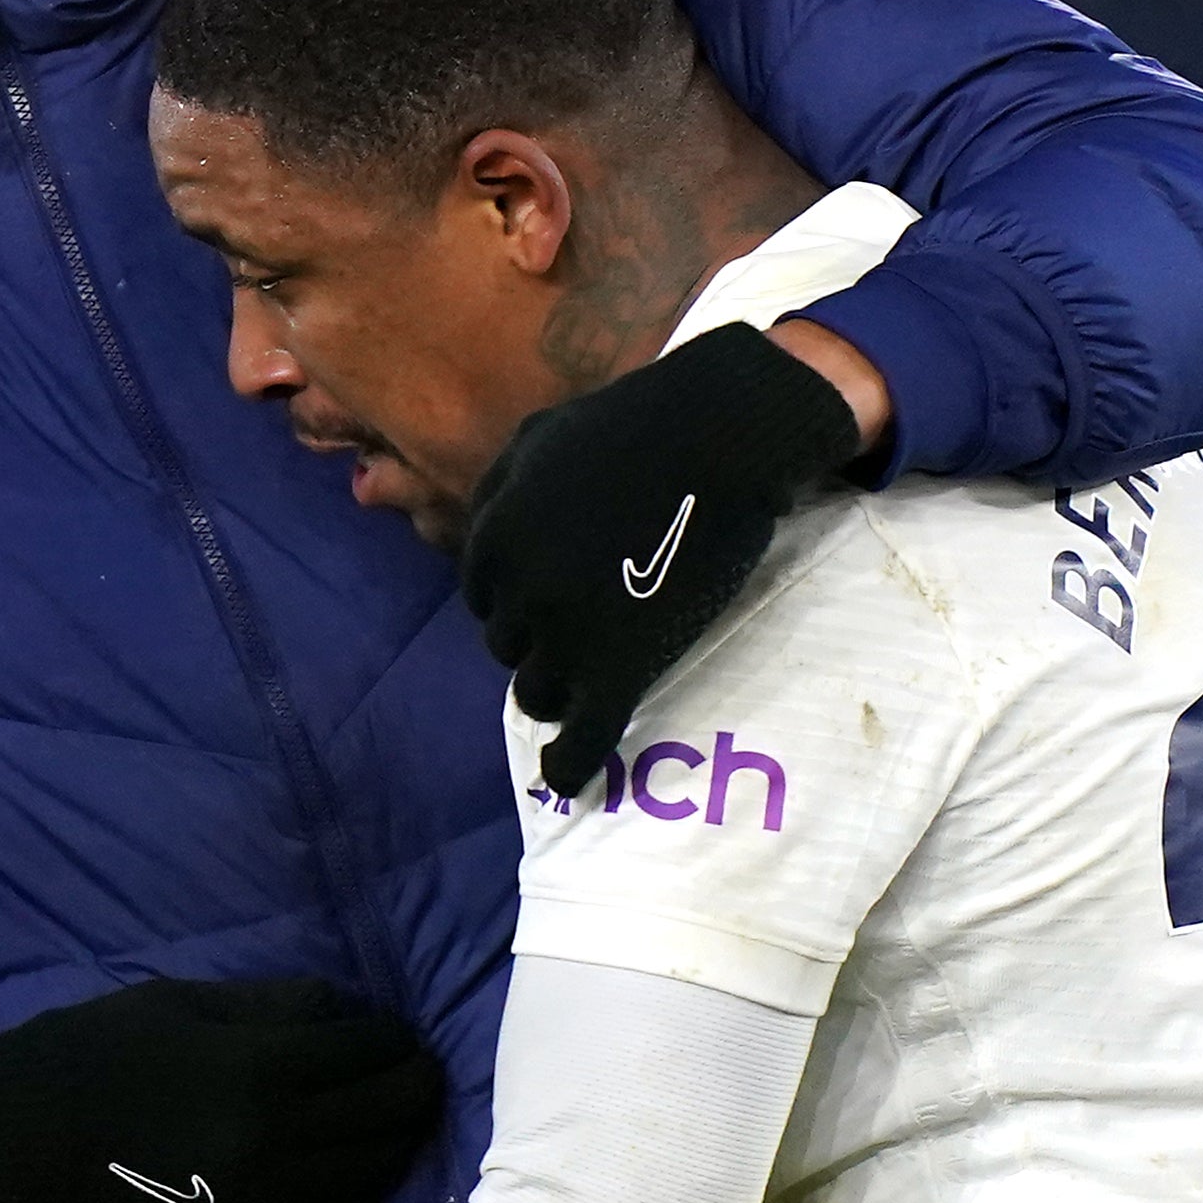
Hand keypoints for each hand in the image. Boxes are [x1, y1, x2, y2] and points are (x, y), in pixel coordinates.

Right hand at [0, 978, 445, 1202]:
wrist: (22, 1141)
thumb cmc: (94, 1053)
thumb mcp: (181, 1003)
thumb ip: (270, 1005)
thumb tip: (342, 1010)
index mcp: (260, 1066)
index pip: (372, 1050)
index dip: (394, 1037)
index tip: (392, 1033)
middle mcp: (277, 1136)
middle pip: (390, 1112)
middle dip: (415, 1085)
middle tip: (414, 1072)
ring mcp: (266, 1196)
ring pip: (375, 1172)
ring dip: (397, 1143)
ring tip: (394, 1123)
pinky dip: (361, 1198)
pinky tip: (357, 1177)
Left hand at [460, 324, 872, 793]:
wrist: (718, 435)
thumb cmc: (637, 427)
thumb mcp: (539, 439)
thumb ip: (500, 491)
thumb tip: (484, 543)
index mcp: (494, 539)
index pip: (486, 599)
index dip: (520, 601)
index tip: (557, 599)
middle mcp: (520, 593)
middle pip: (510, 646)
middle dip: (543, 639)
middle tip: (592, 626)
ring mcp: (570, 636)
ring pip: (538, 693)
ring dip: (561, 689)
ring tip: (597, 677)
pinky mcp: (623, 667)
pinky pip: (581, 738)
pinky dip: (570, 765)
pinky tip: (567, 775)